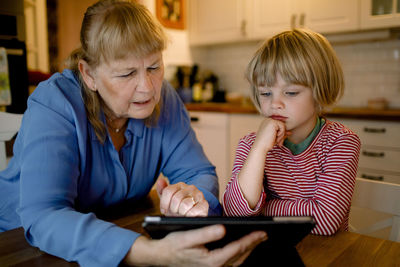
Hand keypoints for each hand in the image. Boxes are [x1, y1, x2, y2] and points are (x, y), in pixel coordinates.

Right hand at [124, 225, 266, 265]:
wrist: (160, 256)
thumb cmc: (173, 244)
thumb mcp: (187, 236)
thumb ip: (205, 233)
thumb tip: (223, 229)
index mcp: (211, 260)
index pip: (236, 249)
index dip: (250, 240)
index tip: (261, 231)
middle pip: (240, 256)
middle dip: (253, 244)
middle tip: (265, 234)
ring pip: (236, 261)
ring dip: (248, 250)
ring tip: (257, 239)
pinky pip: (230, 263)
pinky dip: (238, 255)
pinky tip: (241, 247)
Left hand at [156, 178, 208, 216]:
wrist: (193, 217)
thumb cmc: (179, 209)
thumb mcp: (168, 201)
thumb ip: (162, 191)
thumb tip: (160, 181)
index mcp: (180, 185)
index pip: (168, 191)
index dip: (164, 203)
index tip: (164, 210)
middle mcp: (190, 188)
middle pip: (176, 198)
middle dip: (173, 209)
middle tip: (175, 213)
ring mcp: (199, 195)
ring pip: (185, 204)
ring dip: (182, 213)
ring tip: (183, 214)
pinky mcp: (204, 205)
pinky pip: (193, 211)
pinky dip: (189, 216)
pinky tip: (189, 216)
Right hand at [254, 118, 290, 151]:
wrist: (261, 146)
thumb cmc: (267, 143)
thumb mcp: (276, 138)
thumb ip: (282, 134)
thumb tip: (290, 132)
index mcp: (267, 123)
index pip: (279, 126)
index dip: (281, 133)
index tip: (280, 142)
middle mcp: (267, 120)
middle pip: (281, 125)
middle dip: (282, 135)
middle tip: (279, 143)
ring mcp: (269, 120)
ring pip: (283, 126)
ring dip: (282, 135)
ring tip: (277, 140)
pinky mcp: (272, 122)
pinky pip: (283, 127)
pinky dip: (281, 133)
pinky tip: (276, 137)